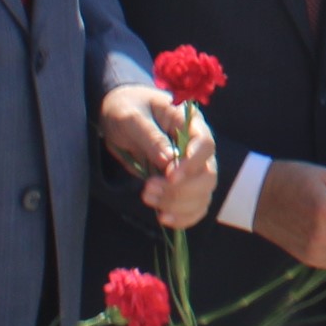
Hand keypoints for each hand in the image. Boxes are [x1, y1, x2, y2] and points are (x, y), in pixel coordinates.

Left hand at [97, 85, 217, 231]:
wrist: (117, 116)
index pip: (205, 145)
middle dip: (181, 189)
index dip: (193, 163)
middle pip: (208, 175)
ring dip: (177, 204)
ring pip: (202, 195)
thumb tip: (168, 160)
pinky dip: (183, 217)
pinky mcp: (180, 185)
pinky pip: (194, 206)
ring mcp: (190, 168)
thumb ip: (150, 136)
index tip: (170, 176)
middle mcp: (196, 148)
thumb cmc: (125, 107)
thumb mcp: (130, 116)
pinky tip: (163, 217)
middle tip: (148, 189)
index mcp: (189, 123)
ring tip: (146, 197)